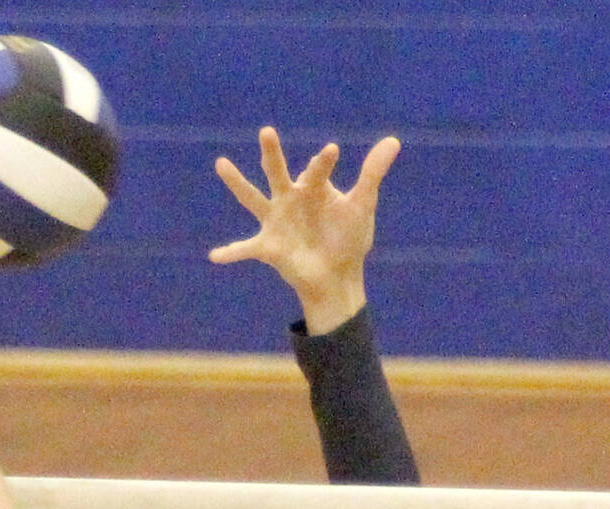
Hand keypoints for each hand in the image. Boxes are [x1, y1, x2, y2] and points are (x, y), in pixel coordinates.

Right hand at [209, 126, 399, 333]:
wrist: (338, 277)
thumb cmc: (349, 238)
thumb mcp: (362, 205)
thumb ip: (373, 173)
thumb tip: (394, 140)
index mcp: (312, 189)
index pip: (316, 171)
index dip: (323, 163)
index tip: (332, 152)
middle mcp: (290, 199)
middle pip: (277, 171)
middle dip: (273, 153)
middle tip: (267, 131)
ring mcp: (276, 222)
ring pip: (252, 198)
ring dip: (237, 182)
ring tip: (221, 162)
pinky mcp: (269, 247)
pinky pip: (246, 249)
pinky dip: (231, 253)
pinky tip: (215, 256)